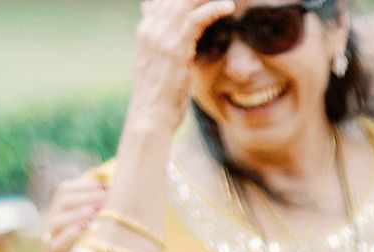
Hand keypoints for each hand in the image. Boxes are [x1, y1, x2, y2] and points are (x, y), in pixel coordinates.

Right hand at [44, 173, 109, 251]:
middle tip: (106, 196)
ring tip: (96, 210)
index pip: (64, 190)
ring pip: (57, 220)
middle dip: (85, 196)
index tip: (104, 185)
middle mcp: (51, 225)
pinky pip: (56, 244)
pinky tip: (84, 229)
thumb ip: (98, 215)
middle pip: (62, 200)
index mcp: (59, 214)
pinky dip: (69, 235)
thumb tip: (116, 194)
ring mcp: (49, 242)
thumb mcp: (93, 234)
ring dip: (78, 213)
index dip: (83, 185)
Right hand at [131, 0, 234, 127]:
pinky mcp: (176, 48)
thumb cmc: (158, 100)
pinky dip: (213, 9)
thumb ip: (163, 51)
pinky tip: (228, 6)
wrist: (151, 117)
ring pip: (184, 3)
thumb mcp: (158, 70)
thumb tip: (175, 47)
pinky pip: (196, 19)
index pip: (160, 1)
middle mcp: (150, 30)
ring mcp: (161, 38)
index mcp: (145, 33)